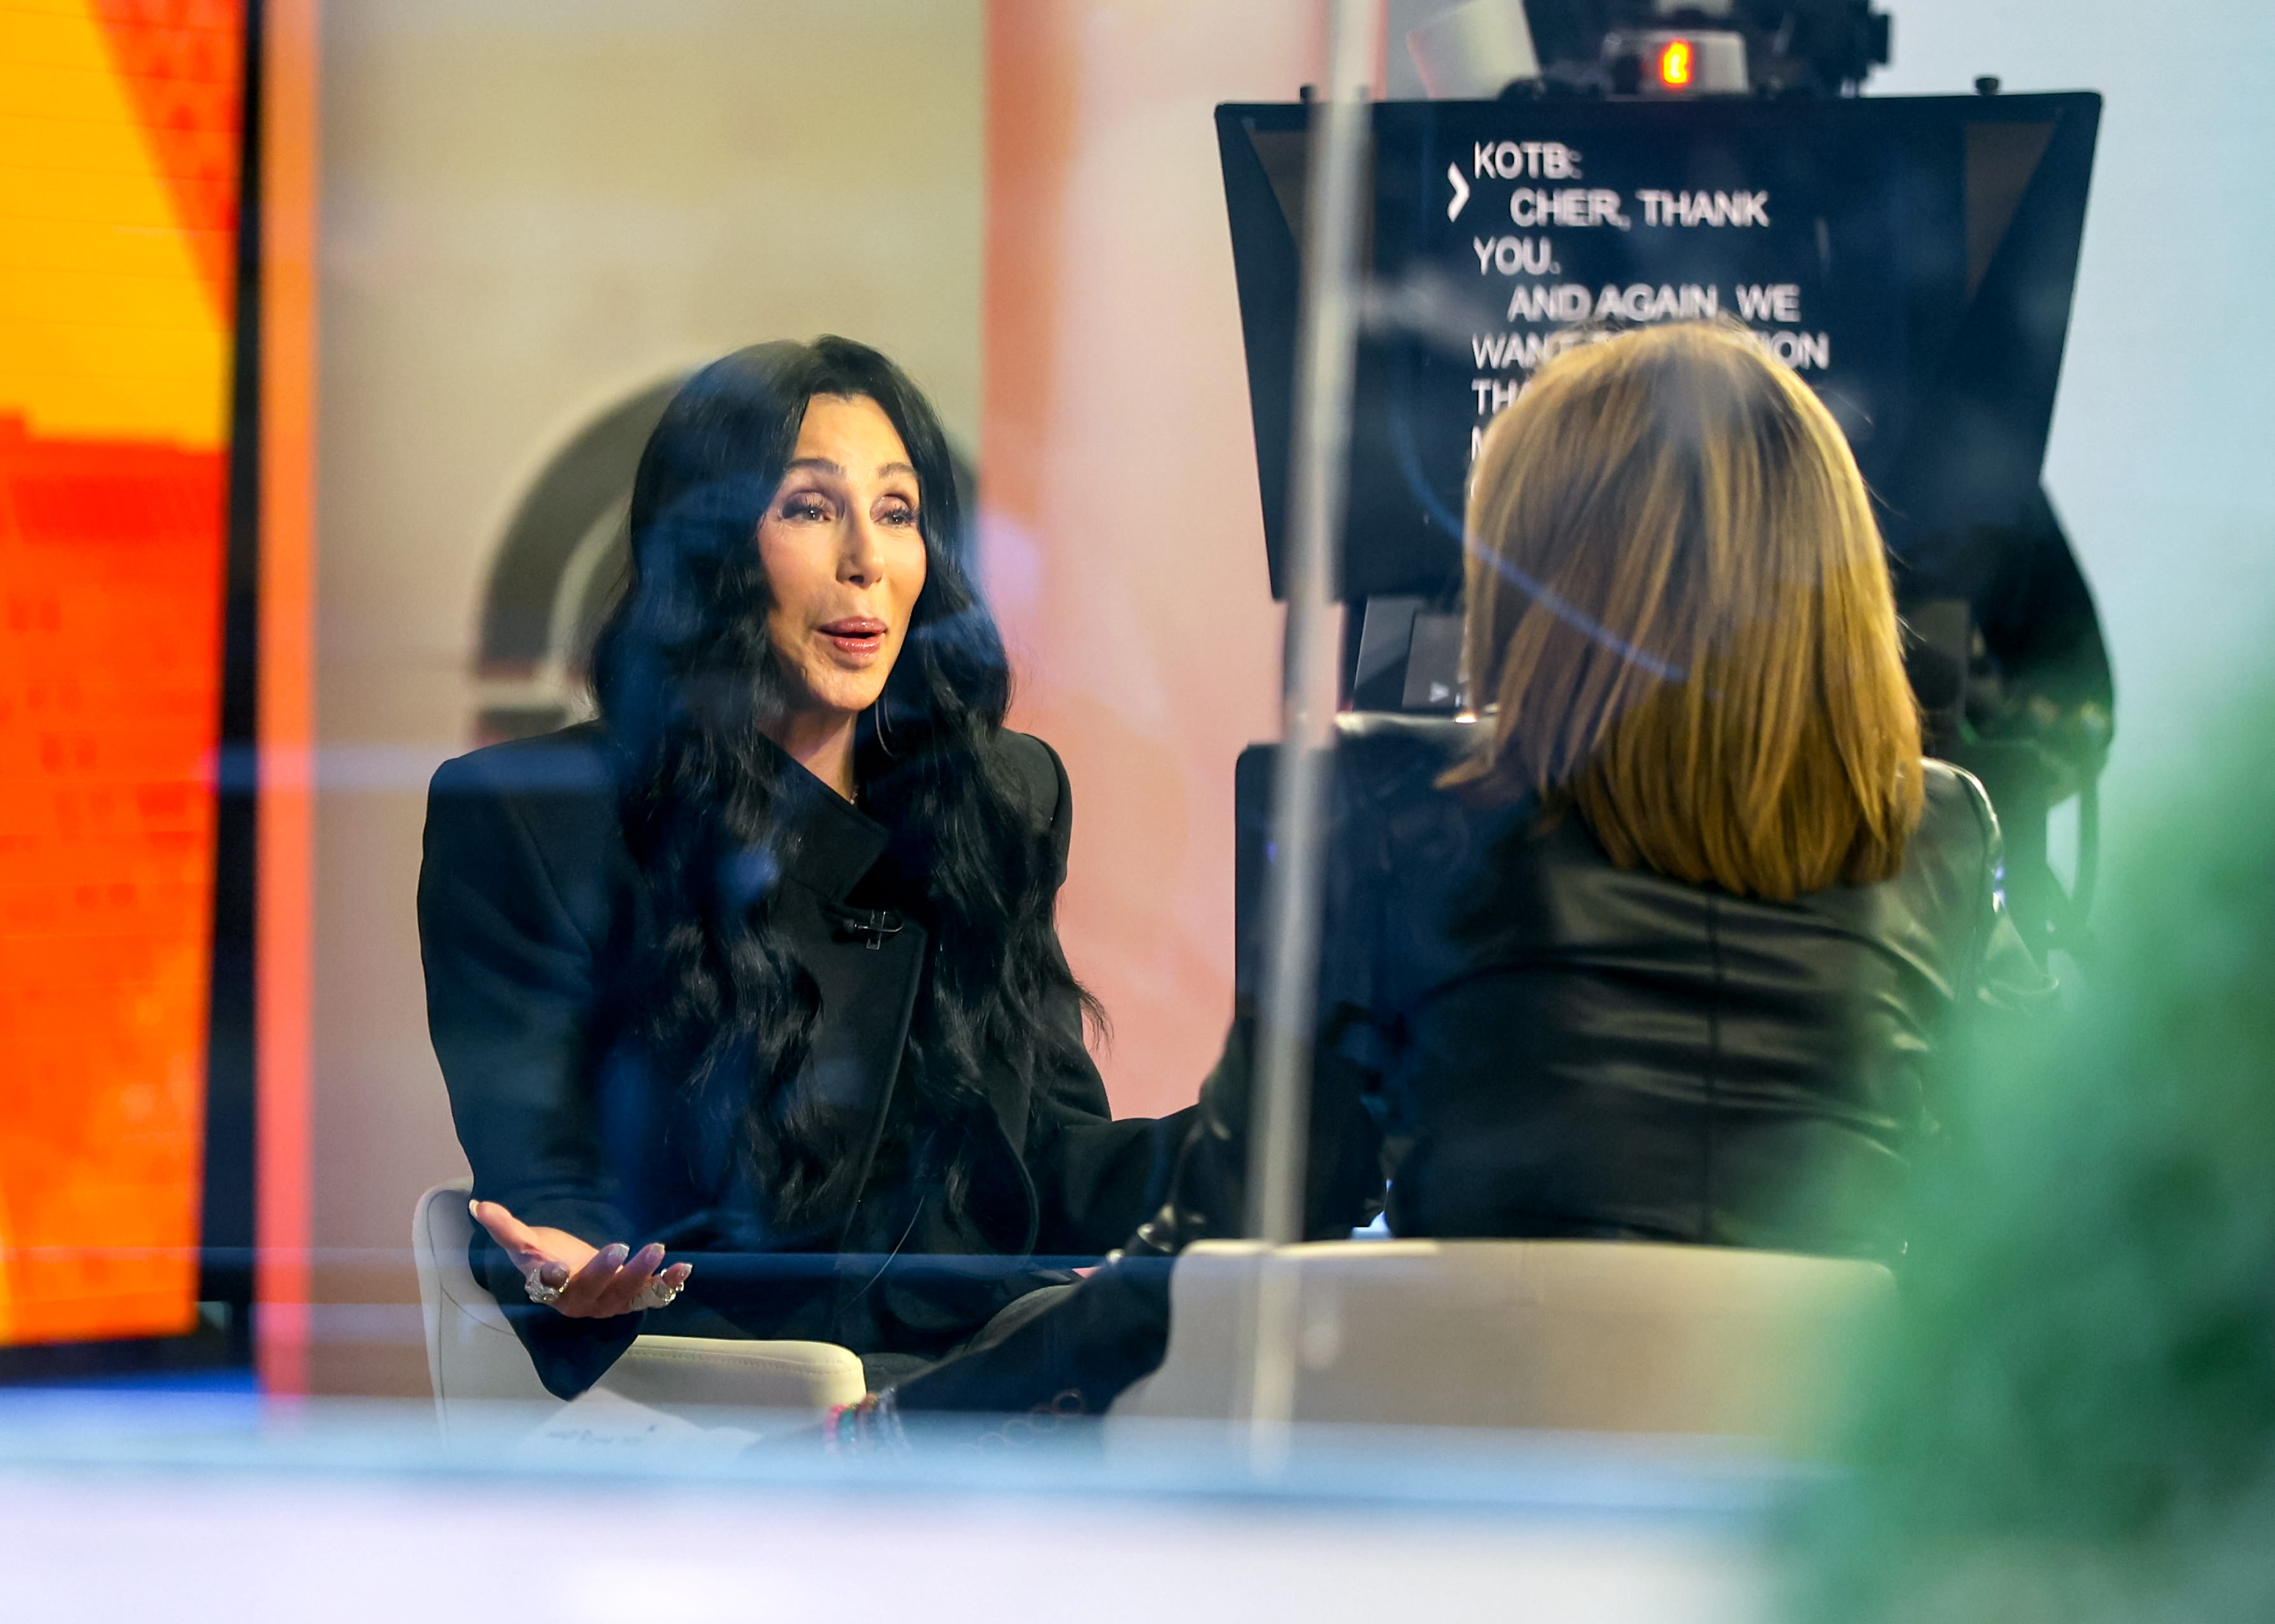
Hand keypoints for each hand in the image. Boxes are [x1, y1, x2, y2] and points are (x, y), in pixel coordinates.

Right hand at [469, 1199, 691, 1318]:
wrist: (574, 1276)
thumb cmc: (547, 1257)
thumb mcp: (525, 1241)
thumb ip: (505, 1226)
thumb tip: (478, 1205)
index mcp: (550, 1290)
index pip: (546, 1287)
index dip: (549, 1279)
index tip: (552, 1267)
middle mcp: (580, 1302)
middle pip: (592, 1290)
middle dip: (604, 1271)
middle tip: (619, 1246)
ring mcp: (609, 1302)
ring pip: (626, 1294)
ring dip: (643, 1274)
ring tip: (657, 1249)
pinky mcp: (632, 1297)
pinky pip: (652, 1294)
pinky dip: (667, 1283)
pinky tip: (683, 1267)